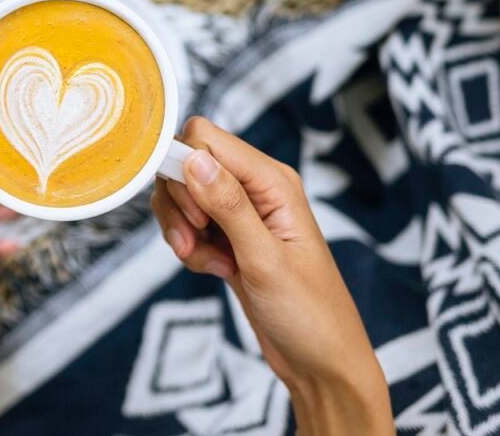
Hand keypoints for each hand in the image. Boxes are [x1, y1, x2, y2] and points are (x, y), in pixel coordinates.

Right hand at [151, 117, 392, 435]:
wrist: (320, 362)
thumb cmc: (309, 313)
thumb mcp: (265, 259)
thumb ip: (228, 205)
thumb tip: (193, 159)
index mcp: (272, 181)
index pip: (206, 138)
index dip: (185, 169)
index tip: (195, 215)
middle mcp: (256, 188)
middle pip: (187, 164)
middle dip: (178, 204)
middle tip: (194, 242)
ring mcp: (241, 213)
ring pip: (183, 196)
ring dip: (181, 230)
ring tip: (207, 262)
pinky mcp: (230, 237)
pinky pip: (190, 226)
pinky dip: (191, 248)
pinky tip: (216, 271)